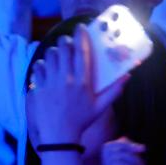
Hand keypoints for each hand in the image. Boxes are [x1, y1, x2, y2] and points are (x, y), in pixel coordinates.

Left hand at [27, 25, 128, 145]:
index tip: (80, 28)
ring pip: (50, 56)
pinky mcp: (39, 88)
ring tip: (57, 54)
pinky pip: (38, 68)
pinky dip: (41, 64)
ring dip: (54, 52)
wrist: (59, 136)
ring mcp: (51, 83)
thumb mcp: (100, 107)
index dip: (81, 37)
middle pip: (64, 49)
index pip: (82, 52)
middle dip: (65, 41)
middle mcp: (67, 80)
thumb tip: (128, 76)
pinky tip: (45, 67)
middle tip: (67, 41)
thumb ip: (114, 90)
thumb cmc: (81, 120)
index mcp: (83, 82)